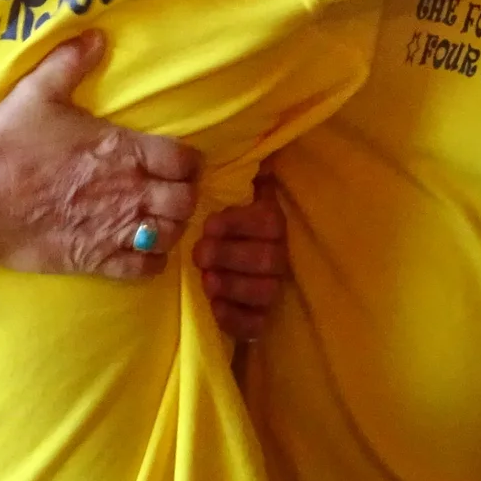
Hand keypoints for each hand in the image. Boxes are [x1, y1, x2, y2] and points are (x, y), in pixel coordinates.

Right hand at [0, 30, 202, 280]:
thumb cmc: (7, 144)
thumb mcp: (36, 91)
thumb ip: (70, 62)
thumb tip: (97, 35)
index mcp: (123, 151)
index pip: (185, 161)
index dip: (188, 161)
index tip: (179, 160)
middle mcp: (128, 193)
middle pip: (186, 201)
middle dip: (186, 194)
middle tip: (171, 189)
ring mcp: (114, 230)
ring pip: (171, 235)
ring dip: (172, 226)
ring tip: (159, 217)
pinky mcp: (95, 261)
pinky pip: (145, 269)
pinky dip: (152, 260)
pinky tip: (141, 248)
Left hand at [196, 169, 288, 340]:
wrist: (224, 261)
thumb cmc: (226, 224)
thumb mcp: (234, 195)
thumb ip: (246, 177)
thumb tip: (260, 156)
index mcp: (273, 223)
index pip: (266, 222)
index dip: (237, 224)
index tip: (208, 225)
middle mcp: (280, 256)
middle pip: (265, 260)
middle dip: (228, 257)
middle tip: (199, 255)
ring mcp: (274, 289)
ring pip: (264, 292)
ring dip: (232, 286)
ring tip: (207, 280)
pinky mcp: (262, 319)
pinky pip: (257, 324)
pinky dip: (236, 318)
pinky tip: (215, 307)